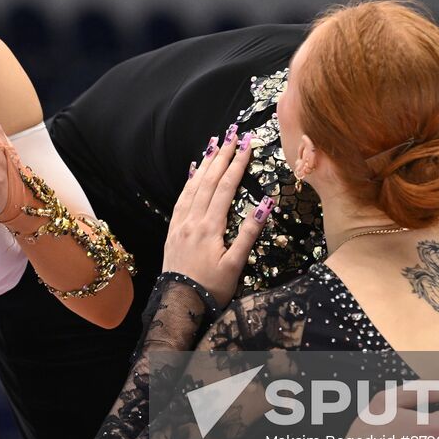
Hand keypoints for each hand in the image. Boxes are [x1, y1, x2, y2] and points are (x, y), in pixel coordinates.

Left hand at [161, 126, 261, 306]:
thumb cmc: (211, 288)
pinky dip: (189, 181)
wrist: (178, 303)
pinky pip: (181, 198)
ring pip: (193, 186)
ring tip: (214, 144)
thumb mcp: (235, 264)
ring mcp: (180, 223)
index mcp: (210, 227)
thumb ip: (249, 233)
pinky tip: (193, 172)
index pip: (226, 187)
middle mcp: (193, 220)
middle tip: (232, 135)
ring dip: (206, 164)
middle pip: (209, 181)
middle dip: (222, 156)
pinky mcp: (173, 230)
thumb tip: (265, 204)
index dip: (237, 164)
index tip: (246, 145)